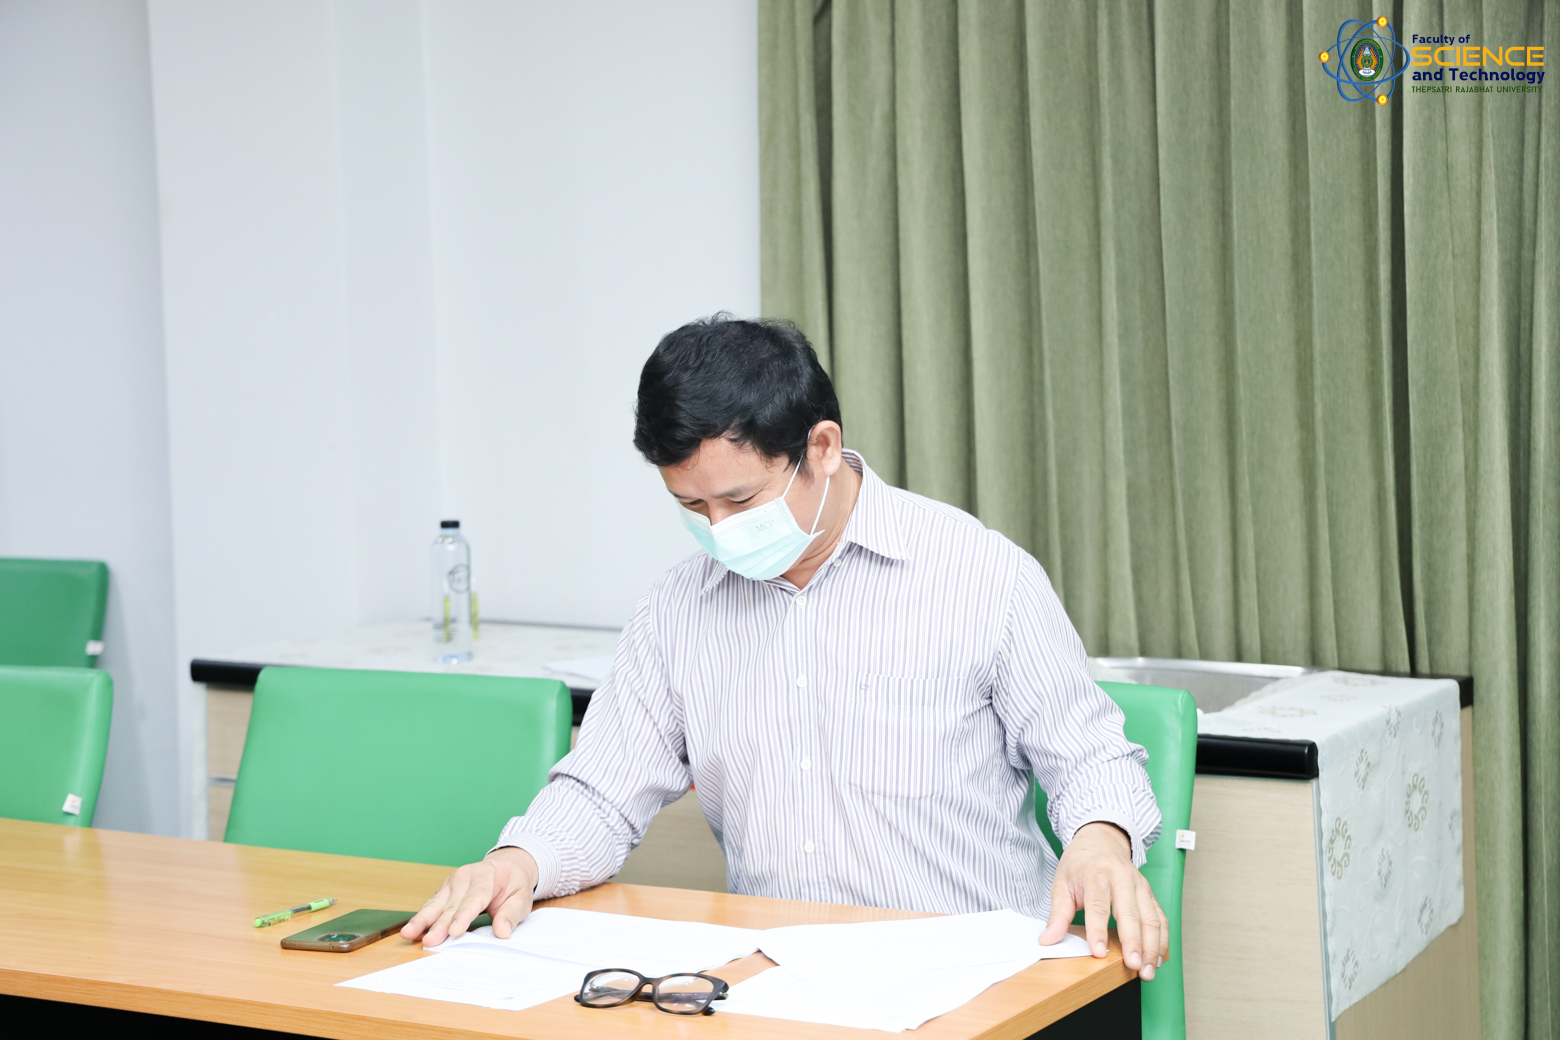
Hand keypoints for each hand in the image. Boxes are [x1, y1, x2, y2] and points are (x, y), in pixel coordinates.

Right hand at [399, 847, 538, 946]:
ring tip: (408, 933)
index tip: (454, 932)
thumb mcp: (521, 898)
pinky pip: (432, 905)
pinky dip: (422, 918)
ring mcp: (451, 883)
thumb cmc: (513, 885)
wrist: (506, 867)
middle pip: (451, 905)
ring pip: (436, 904)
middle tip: (429, 941)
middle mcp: (465, 877)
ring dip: (422, 920)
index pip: (474, 899)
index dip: (463, 916)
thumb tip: (502, 932)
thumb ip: (511, 915)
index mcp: (485, 877)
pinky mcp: (444, 891)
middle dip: (438, 925)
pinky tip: (412, 930)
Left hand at [1038, 821, 1167, 981]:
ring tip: (1147, 970)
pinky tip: (1158, 958)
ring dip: (1152, 947)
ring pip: (1152, 918)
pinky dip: (1163, 940)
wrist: (1101, 840)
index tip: (1099, 953)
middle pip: (1131, 913)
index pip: (1097, 906)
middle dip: (1134, 943)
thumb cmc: (1080, 864)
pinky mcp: (1150, 893)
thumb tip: (1048, 940)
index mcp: (1096, 875)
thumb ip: (1057, 914)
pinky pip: (1161, 918)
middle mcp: (1122, 879)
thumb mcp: (1061, 883)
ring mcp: (1140, 886)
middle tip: (1134, 967)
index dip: (1098, 931)